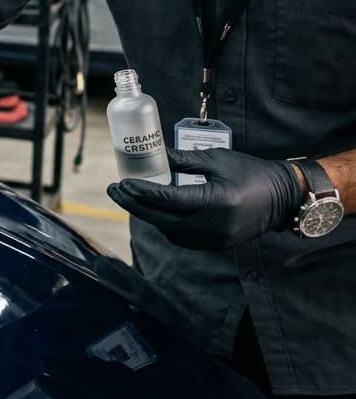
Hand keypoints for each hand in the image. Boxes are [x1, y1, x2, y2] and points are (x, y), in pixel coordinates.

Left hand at [107, 148, 301, 249]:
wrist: (283, 198)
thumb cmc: (251, 172)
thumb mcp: (217, 159)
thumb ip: (183, 160)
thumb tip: (153, 154)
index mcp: (216, 201)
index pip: (169, 199)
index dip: (142, 192)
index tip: (121, 182)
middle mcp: (215, 225)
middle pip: (163, 219)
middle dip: (135, 205)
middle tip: (115, 190)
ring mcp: (216, 239)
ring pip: (170, 231)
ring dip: (148, 215)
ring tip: (130, 198)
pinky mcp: (217, 244)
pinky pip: (182, 238)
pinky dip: (165, 224)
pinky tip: (154, 210)